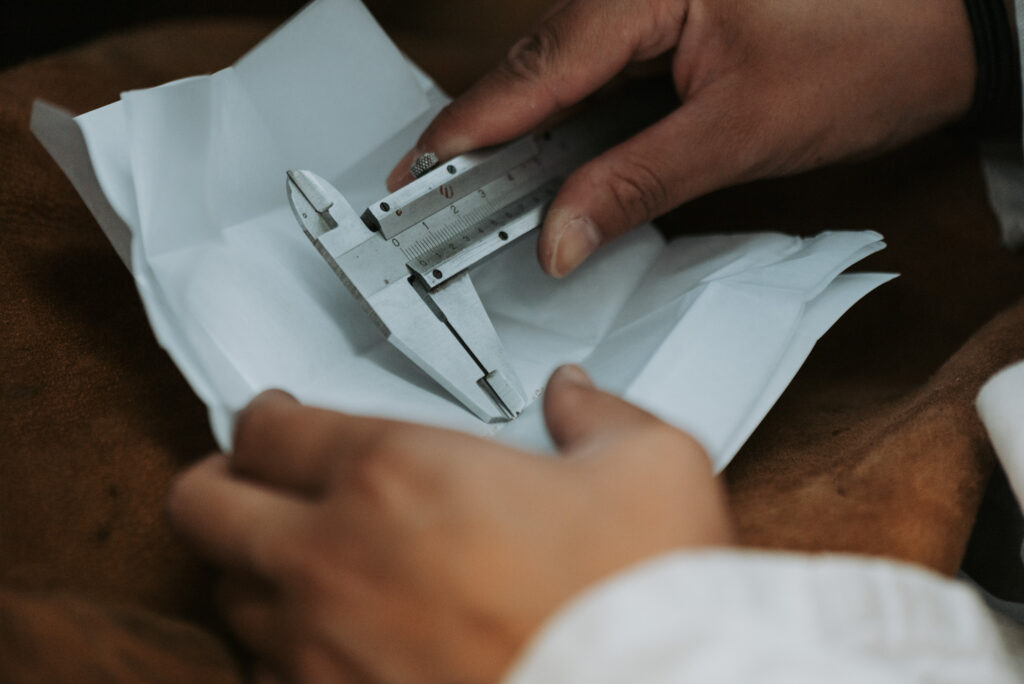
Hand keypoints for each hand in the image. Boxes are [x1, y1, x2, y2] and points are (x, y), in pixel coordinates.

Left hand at [167, 366, 732, 682]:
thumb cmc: (636, 602)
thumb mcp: (650, 467)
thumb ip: (598, 414)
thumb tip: (575, 396)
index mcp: (397, 475)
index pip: (269, 426)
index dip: (267, 415)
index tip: (280, 419)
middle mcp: (334, 560)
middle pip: (203, 503)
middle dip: (221, 481)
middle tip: (255, 478)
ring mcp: (320, 651)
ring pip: (225, 595)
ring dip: (253, 569)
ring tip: (298, 560)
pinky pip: (263, 675)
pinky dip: (282, 650)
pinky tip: (332, 639)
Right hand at [388, 0, 974, 276]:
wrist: (944, 25)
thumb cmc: (867, 49)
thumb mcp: (741, 132)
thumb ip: (638, 183)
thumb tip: (560, 237)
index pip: (530, 71)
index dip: (465, 134)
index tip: (415, 183)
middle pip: (529, 75)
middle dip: (480, 147)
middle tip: (434, 211)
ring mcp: (647, 13)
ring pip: (556, 84)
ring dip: (520, 146)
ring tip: (478, 204)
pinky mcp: (664, 36)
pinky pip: (593, 87)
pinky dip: (565, 136)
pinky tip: (547, 176)